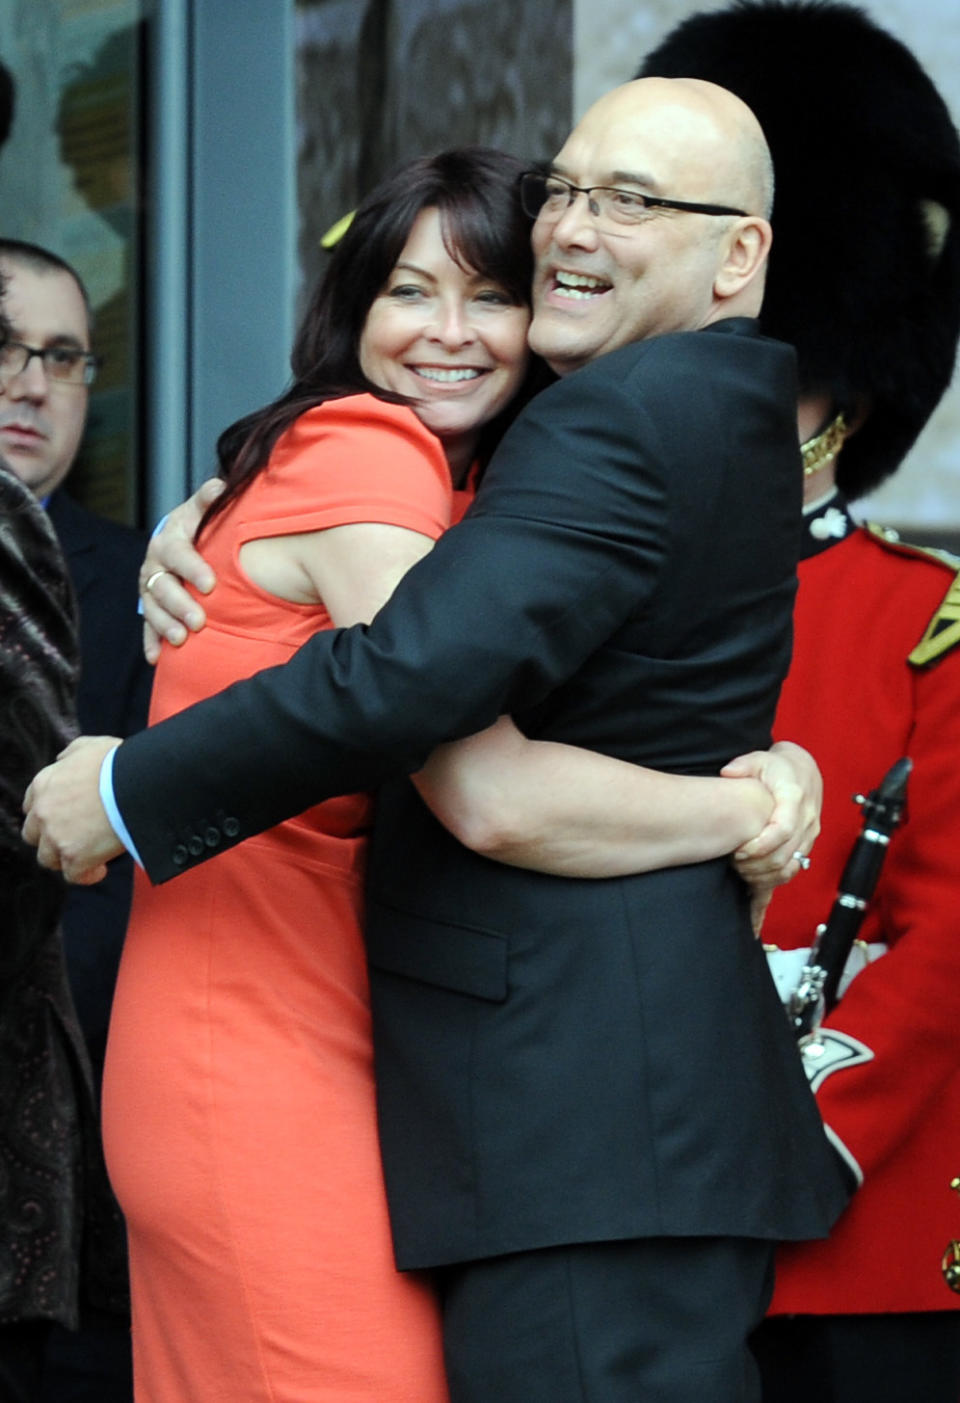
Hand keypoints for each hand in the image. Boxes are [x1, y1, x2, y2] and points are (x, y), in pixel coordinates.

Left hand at [22, 735, 124, 883]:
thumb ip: (70, 755)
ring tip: (88, 855)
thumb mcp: (89, 746)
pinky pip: (73, 875)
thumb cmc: (118, 763)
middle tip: (74, 837)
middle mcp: (43, 812)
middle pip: (34, 835)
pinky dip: (87, 875)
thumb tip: (63, 760)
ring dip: (65, 858)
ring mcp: (56, 836)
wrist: (136, 784)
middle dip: (50, 838)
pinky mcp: (74, 857)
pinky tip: (100, 869)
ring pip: (48, 858)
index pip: (32, 807)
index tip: (63, 818)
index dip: (47, 814)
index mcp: (44, 784)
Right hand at [141, 478, 223, 662]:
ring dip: (165, 625)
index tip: (211, 584)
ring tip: (180, 640)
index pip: (177, 554)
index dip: (192, 568)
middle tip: (198, 622)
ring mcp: (150, 589)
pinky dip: (150, 642)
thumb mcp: (202, 511)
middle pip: (162, 587)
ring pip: (152, 609)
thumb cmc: (197, 526)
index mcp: (168, 541)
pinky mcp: (150, 608)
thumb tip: (220, 486)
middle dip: (179, 605)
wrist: (180, 541)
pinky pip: (146, 627)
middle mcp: (154, 566)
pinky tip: (155, 658)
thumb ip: (210, 500)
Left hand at [723, 740, 820, 888]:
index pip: (783, 830)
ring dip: (764, 875)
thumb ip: (743, 765)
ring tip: (740, 871)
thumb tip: (728, 772)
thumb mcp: (759, 759)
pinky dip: (773, 879)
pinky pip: (794, 869)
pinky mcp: (807, 844)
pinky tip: (754, 883)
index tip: (738, 852)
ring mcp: (809, 834)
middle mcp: (806, 819)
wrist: (803, 771)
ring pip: (791, 867)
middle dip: (756, 865)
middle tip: (732, 863)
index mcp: (794, 797)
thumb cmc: (777, 767)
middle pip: (784, 855)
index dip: (760, 846)